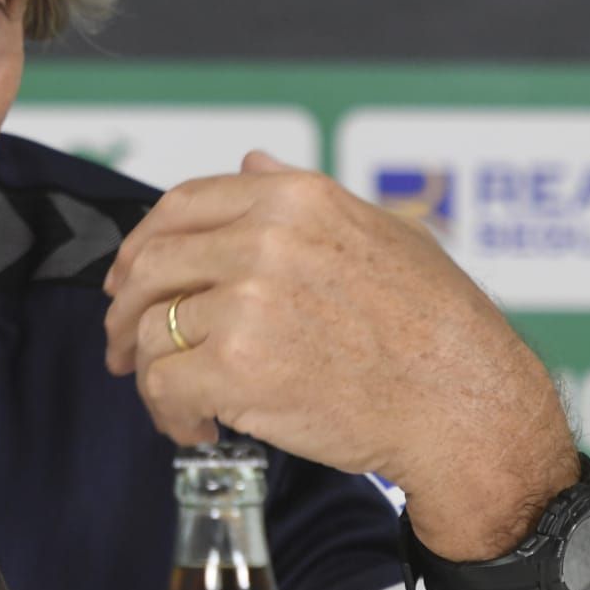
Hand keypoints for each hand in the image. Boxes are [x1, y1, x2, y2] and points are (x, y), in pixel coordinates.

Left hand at [103, 151, 580, 558]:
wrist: (466, 405)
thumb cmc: (439, 327)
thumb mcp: (380, 230)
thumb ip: (303, 194)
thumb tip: (250, 162)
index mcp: (295, 200)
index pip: (183, 204)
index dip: (142, 244)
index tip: (130, 279)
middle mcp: (265, 240)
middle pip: (153, 265)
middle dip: (125, 310)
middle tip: (123, 346)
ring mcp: (248, 303)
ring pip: (152, 329)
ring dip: (148, 371)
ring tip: (175, 401)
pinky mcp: (238, 368)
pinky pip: (164, 385)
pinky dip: (167, 413)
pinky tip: (196, 428)